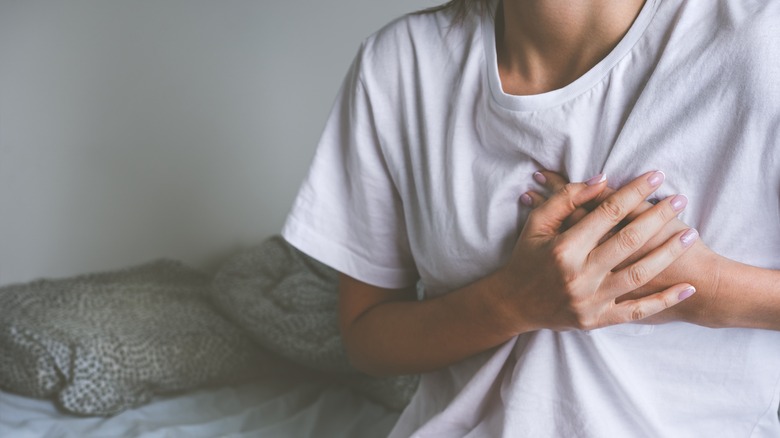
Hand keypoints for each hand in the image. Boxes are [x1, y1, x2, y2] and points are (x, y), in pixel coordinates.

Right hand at [498, 171, 698, 332]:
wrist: (513, 305)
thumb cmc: (526, 259)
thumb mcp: (536, 224)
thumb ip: (566, 200)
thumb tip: (602, 180)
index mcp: (563, 249)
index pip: (606, 213)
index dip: (633, 192)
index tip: (655, 176)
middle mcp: (578, 275)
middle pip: (628, 241)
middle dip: (657, 217)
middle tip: (680, 199)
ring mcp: (590, 300)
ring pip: (638, 274)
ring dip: (668, 253)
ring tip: (690, 234)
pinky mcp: (597, 320)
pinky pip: (637, 312)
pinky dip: (664, 301)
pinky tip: (687, 288)